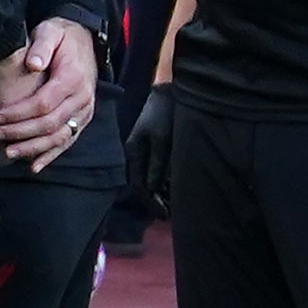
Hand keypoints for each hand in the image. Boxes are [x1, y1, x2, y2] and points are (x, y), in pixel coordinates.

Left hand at [0, 18, 96, 166]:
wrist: (84, 38)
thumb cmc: (61, 36)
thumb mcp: (50, 32)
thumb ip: (41, 46)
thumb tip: (33, 63)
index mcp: (72, 78)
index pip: (43, 104)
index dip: (18, 114)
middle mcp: (83, 98)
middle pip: (49, 123)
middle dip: (20, 132)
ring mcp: (85, 110)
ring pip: (60, 137)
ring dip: (33, 148)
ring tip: (9, 153)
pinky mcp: (82, 118)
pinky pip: (69, 140)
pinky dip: (52, 155)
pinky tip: (34, 166)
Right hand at [122, 83, 176, 202]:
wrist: (170, 92)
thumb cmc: (166, 114)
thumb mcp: (163, 139)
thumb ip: (158, 164)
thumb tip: (152, 188)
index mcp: (134, 153)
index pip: (138, 186)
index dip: (151, 203)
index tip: (164, 215)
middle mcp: (135, 155)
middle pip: (141, 186)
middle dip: (155, 202)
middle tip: (170, 214)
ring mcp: (142, 152)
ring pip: (147, 181)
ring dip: (159, 194)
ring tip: (174, 205)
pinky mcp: (151, 149)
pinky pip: (153, 172)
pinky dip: (162, 184)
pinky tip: (172, 189)